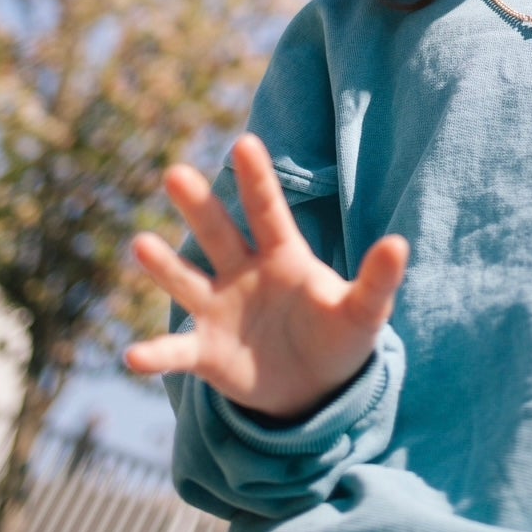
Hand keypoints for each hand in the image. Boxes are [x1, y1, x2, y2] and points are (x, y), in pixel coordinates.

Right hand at [125, 133, 408, 421]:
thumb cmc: (339, 338)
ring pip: (188, 281)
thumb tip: (399, 244)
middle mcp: (245, 274)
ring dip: (164, 265)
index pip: (268, 212)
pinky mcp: (207, 353)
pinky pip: (176, 351)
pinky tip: (132, 356)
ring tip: (141, 244)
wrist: (315, 390)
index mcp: (284, 257)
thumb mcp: (363, 311)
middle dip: (199, 205)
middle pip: (220, 233)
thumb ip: (377, 280)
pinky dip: (156, 355)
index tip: (245, 141)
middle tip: (175, 173)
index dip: (257, 179)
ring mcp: (221, 310)